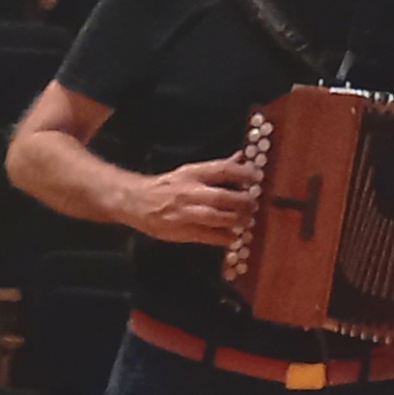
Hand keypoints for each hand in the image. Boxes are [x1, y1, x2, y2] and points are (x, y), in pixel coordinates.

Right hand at [123, 156, 259, 246]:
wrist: (136, 201)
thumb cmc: (167, 186)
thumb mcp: (190, 172)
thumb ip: (216, 168)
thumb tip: (240, 157)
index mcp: (192, 174)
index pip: (222, 170)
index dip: (243, 173)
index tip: (257, 177)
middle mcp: (189, 191)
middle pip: (222, 196)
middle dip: (242, 201)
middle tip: (253, 205)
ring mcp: (185, 212)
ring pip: (215, 217)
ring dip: (235, 220)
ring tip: (247, 222)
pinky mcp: (181, 230)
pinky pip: (207, 235)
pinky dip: (223, 237)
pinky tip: (232, 237)